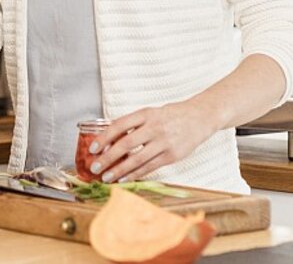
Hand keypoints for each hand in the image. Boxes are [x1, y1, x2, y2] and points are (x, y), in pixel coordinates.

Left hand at [85, 101, 218, 182]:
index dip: (104, 137)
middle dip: (108, 157)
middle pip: (126, 144)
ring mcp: (164, 143)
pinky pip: (149, 167)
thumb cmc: (170, 116)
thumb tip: (108, 140)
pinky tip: (123, 179)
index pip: (119, 125)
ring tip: (106, 177)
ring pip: (137, 159)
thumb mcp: (150, 113)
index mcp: (145, 114)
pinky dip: (134, 174)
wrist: (200, 117)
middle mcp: (154, 128)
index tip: (93, 148)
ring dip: (119, 170)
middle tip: (94, 167)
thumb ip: (132, 125)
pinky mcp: (172, 156)